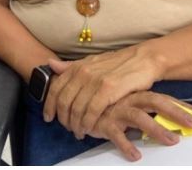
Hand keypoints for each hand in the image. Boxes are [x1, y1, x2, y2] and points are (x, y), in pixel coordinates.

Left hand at [43, 46, 161, 137]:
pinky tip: (89, 128)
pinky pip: (92, 111)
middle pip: (64, 101)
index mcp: (76, 67)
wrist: (142, 59)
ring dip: (76, 124)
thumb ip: (71, 67)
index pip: (55, 89)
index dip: (49, 106)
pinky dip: (88, 123)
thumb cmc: (118, 64)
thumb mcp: (91, 62)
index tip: (48, 118)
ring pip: (77, 108)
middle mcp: (82, 73)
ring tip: (78, 132)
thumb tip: (50, 65)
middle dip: (63, 119)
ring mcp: (95, 80)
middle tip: (67, 128)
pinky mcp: (108, 89)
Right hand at [85, 91, 191, 160]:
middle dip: (176, 112)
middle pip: (156, 102)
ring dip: (157, 129)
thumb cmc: (105, 106)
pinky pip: (116, 135)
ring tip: (171, 141)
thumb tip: (164, 118)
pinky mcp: (104, 122)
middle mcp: (129, 100)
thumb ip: (144, 110)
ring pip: (139, 118)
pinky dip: (126, 145)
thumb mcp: (126, 105)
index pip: (163, 99)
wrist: (76, 103)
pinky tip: (135, 155)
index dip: (181, 106)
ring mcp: (117, 110)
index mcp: (136, 95)